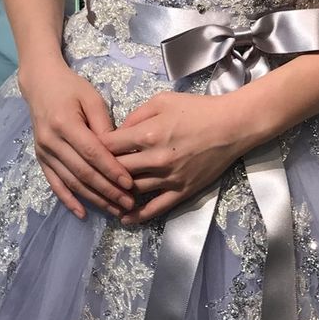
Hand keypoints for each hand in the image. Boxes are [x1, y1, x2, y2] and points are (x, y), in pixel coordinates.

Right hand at [21, 65, 135, 220]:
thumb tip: (118, 152)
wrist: (41, 84)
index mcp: (65, 123)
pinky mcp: (41, 159)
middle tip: (128, 203)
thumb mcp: (92, 99)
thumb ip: (104, 125)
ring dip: (93, 199)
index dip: (111, 170)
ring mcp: (43, 152)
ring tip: (115, 210)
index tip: (129, 184)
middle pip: (82, 172)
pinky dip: (68, 200)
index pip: (91, 153)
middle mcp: (51, 141)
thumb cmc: (72, 88)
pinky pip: (55, 184)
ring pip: (71, 182)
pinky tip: (82, 213)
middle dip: (107, 190)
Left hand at [105, 91, 254, 224]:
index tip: (86, 150)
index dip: (94, 148)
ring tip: (102, 196)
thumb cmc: (197, 109)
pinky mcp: (182, 191)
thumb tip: (118, 133)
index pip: (109, 146)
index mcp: (148, 134)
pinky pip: (156, 208)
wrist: (231, 126)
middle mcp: (155, 159)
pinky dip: (138, 216)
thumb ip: (135, 116)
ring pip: (132, 191)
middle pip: (117, 171)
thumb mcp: (162, 101)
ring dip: (115, 195)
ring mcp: (169, 178)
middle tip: (90, 174)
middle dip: (101, 172)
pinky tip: (124, 218)